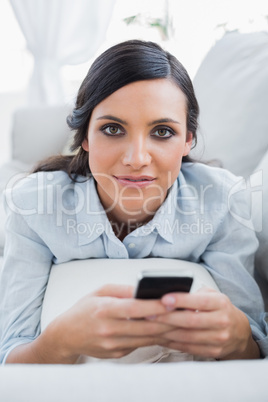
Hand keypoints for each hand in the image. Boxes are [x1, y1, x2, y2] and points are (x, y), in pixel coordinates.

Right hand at [49, 284, 172, 361]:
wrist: (66, 335)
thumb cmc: (84, 309)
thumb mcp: (100, 291)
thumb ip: (123, 290)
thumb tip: (145, 289)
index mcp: (104, 310)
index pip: (135, 308)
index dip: (155, 305)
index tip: (172, 299)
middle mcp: (109, 330)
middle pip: (145, 326)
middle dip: (169, 319)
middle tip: (185, 311)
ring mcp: (113, 345)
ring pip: (147, 338)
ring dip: (166, 329)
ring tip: (181, 319)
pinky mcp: (117, 354)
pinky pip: (140, 344)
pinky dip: (153, 336)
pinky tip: (164, 329)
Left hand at [154, 288, 259, 359]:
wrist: (239, 332)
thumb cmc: (220, 309)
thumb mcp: (213, 295)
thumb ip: (195, 294)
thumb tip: (170, 295)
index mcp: (221, 303)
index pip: (199, 301)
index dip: (181, 300)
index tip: (163, 299)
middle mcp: (222, 321)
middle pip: (191, 321)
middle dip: (167, 317)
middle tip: (149, 313)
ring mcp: (218, 339)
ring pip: (187, 336)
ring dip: (166, 331)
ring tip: (150, 326)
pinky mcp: (213, 351)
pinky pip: (188, 348)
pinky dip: (172, 342)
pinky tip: (160, 337)